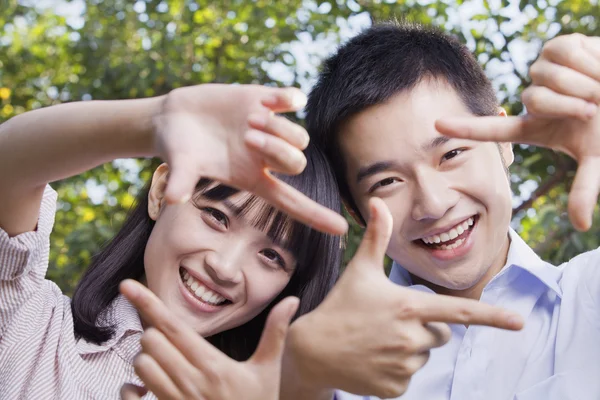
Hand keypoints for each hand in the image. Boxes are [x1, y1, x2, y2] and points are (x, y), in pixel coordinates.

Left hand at [119, 280, 298, 399]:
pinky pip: (133, 395)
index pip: (173, 327)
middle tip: (172, 340)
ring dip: (148, 357)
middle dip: (156, 333)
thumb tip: (291, 301)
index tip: (127, 285)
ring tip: (166, 361)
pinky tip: (144, 387)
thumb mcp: (268, 371)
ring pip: (141, 364)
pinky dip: (132, 387)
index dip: (148, 303)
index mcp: (213, 365)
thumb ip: (275, 334)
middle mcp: (189, 382)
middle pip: (151, 341)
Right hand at [153, 84, 346, 234]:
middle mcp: (267, 158)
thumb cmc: (179, 149)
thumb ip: (180, 181)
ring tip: (247, 119)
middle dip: (276, 149)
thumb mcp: (180, 166)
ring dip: (276, 127)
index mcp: (253, 179)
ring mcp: (270, 129)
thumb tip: (173, 198)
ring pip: (300, 135)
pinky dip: (289, 99)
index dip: (316, 216)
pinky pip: (294, 101)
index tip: (342, 229)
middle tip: (246, 137)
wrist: (175, 117)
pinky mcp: (265, 102)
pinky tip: (269, 100)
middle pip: (298, 163)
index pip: (291, 202)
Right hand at [283, 198, 522, 398]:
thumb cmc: (340, 305)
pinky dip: (395, 369)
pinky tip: (373, 358)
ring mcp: (403, 366)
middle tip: (391, 321)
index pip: (458, 312)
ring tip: (378, 340)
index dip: (492, 317)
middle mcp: (411, 339)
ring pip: (423, 356)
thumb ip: (376, 236)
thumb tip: (377, 200)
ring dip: (409, 349)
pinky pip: (408, 377)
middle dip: (425, 328)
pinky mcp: (395, 388)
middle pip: (441, 334)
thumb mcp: (359, 270)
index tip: (519, 322)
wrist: (312, 350)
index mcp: (408, 308)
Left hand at [435, 34, 599, 230]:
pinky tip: (598, 65)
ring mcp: (542, 73)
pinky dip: (590, 60)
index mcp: (534, 126)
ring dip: (582, 82)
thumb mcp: (598, 158)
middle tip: (595, 108)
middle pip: (535, 99)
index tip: (437, 125)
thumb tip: (582, 227)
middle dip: (569, 104)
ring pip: (547, 76)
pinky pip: (565, 51)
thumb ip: (585, 188)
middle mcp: (533, 99)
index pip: (493, 129)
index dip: (466, 128)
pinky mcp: (557, 47)